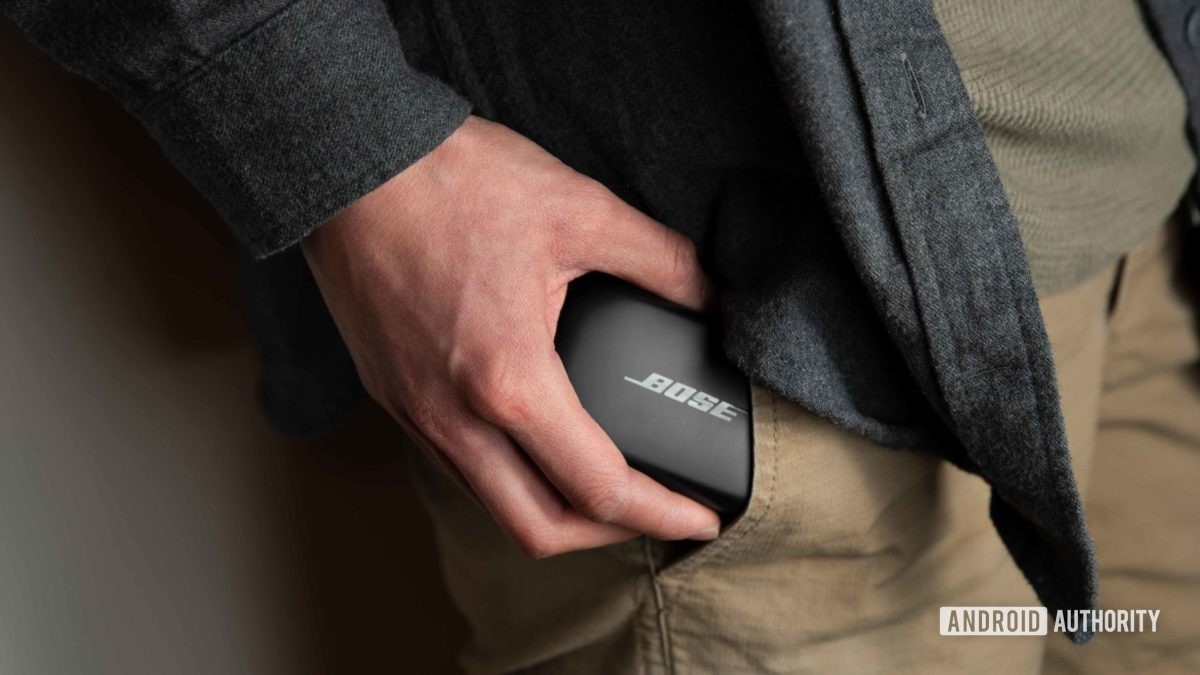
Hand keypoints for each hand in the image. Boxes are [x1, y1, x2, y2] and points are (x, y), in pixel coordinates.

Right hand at [301, 116, 720, 557]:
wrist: (347, 163)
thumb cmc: (451, 182)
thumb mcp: (580, 210)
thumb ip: (663, 261)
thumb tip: (713, 298)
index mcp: (508, 381)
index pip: (599, 487)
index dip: (662, 513)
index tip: (700, 519)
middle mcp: (454, 416)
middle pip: (538, 530)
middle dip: (608, 537)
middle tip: (653, 512)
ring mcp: (414, 412)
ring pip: (489, 506)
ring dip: (552, 513)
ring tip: (599, 485)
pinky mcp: (391, 395)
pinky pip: (454, 469)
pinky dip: (505, 480)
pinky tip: (532, 443)